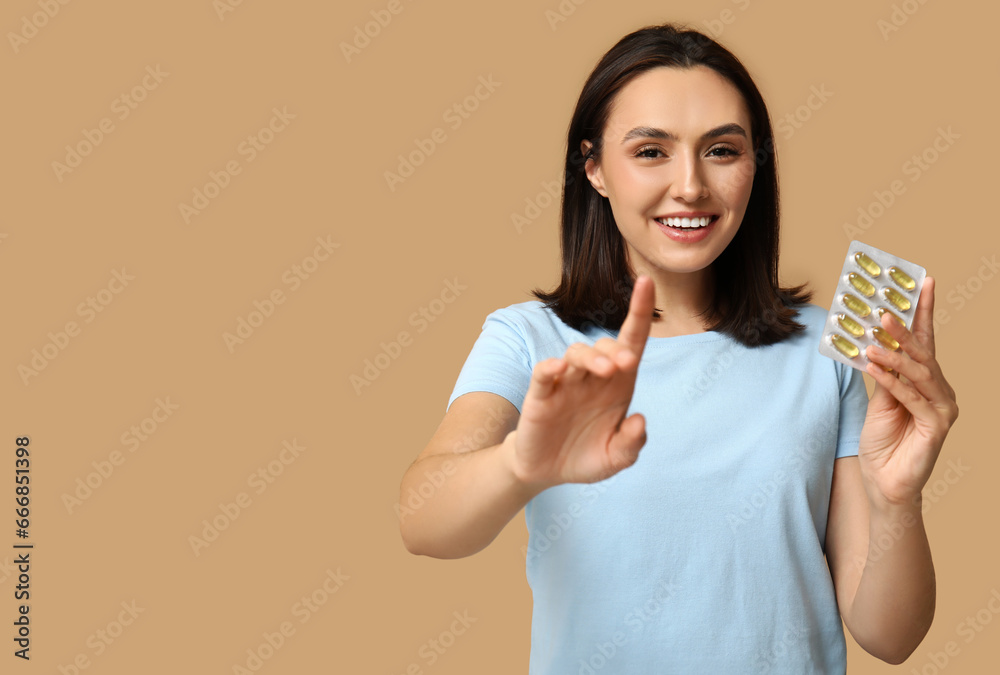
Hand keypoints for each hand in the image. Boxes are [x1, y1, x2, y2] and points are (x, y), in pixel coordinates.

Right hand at [511, 276, 654, 488]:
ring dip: (591, 357)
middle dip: (616, 349)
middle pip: (604, 346)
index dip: (639, 311)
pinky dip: (550, 367)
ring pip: (576, 353)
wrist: (546, 471)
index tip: (646, 282)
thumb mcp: (614, 459)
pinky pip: (544, 372)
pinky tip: (558, 368)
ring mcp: (564, 383)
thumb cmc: (584, 456)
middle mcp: (591, 377)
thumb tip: (639, 420)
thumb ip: (631, 444)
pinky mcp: (540, 394)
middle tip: (626, 364)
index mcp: (617, 385)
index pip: (631, 341)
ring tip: (605, 371)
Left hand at [857, 277, 958, 508]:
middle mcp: (940, 392)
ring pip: (919, 373)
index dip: (924, 312)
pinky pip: (911, 397)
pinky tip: (873, 368)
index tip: (924, 282)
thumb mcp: (878, 402)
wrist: (885, 483)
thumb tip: (871, 344)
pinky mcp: (936, 426)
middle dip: (903, 330)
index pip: (926, 341)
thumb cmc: (882, 443)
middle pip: (923, 353)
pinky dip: (891, 381)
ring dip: (894, 356)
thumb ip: (881, 375)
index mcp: (927, 382)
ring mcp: (942, 409)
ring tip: (872, 342)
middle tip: (883, 311)